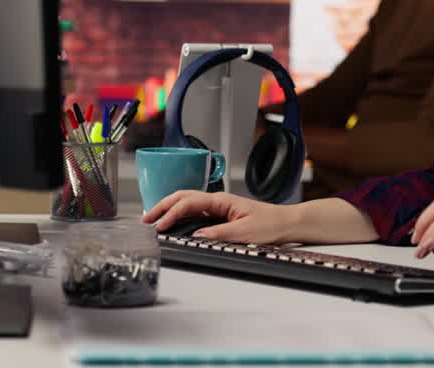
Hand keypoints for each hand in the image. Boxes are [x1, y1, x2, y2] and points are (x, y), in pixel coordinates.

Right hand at [142, 189, 293, 243]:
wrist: (288, 223)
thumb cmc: (271, 224)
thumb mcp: (246, 232)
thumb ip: (220, 234)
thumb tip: (197, 237)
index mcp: (222, 200)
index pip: (190, 203)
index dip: (172, 213)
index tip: (160, 225)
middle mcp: (218, 201)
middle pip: (183, 198)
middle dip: (162, 207)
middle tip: (146, 220)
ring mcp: (218, 207)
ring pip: (187, 203)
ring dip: (169, 209)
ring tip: (153, 219)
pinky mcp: (220, 215)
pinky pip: (195, 212)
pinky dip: (179, 215)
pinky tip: (173, 222)